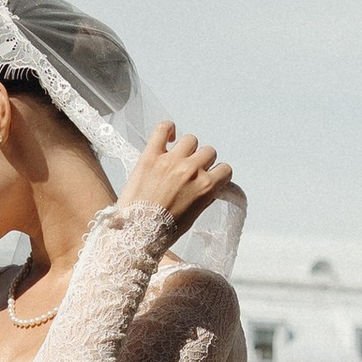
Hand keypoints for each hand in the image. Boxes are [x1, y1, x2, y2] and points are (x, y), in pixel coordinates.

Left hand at [120, 121, 234, 243]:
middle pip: (209, 152)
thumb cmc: (164, 230)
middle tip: (190, 172)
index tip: (210, 177)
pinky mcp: (151, 156)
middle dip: (202, 162)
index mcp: (205, 187)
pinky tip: (169, 138)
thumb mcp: (193, 216)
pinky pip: (163, 128)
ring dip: (187, 149)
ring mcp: (171, 161)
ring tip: (178, 158)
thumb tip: (209, 186)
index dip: (218, 174)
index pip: (225, 169)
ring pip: (191, 140)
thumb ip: (204, 197)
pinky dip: (168, 129)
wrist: (136, 232)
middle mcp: (191, 170)